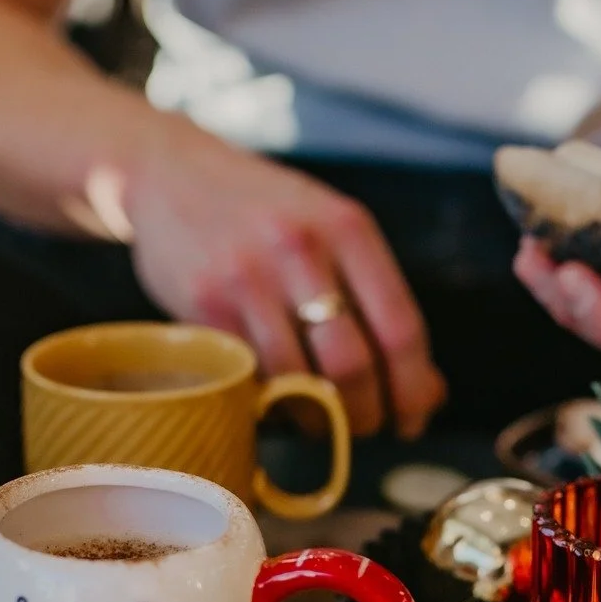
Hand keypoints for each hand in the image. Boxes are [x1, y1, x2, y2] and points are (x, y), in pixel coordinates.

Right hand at [124, 115, 446, 437]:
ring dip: (318, 420)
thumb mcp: (332, 235)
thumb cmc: (268, 215)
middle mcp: (300, 248)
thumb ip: (379, 304)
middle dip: (367, 415)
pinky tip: (279, 400)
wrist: (171, 173)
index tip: (413, 420)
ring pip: (299, 381)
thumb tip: (429, 393)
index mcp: (348, 228)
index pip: (400, 329)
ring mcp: (247, 276)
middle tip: (366, 428)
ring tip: (322, 421)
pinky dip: (272, 403)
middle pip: (353, 365)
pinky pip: (251, 376)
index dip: (413, 390)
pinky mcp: (203, 304)